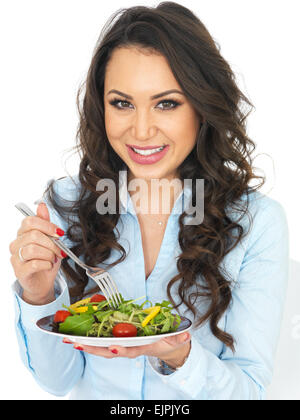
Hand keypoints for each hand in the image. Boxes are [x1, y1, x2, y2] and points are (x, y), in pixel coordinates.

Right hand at [9, 202, 64, 304]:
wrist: (43, 282)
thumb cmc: (46, 259)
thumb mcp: (50, 240)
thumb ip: (45, 223)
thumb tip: (41, 205)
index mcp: (23, 233)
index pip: (29, 221)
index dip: (47, 226)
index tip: (59, 233)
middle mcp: (16, 244)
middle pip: (33, 235)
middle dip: (52, 243)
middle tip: (60, 251)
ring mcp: (15, 258)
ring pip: (33, 249)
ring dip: (49, 254)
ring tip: (54, 259)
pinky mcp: (19, 271)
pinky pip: (34, 264)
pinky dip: (46, 264)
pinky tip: (49, 265)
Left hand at [64, 331, 190, 368]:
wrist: (165, 346)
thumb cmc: (168, 341)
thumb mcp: (176, 338)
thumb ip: (179, 337)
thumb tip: (185, 336)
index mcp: (141, 347)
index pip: (129, 350)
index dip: (120, 349)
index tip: (111, 346)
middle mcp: (128, 348)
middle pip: (108, 350)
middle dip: (91, 348)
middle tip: (75, 342)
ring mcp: (122, 345)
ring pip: (101, 346)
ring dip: (85, 343)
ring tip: (69, 338)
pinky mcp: (118, 339)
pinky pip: (101, 340)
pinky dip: (89, 338)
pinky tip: (77, 334)